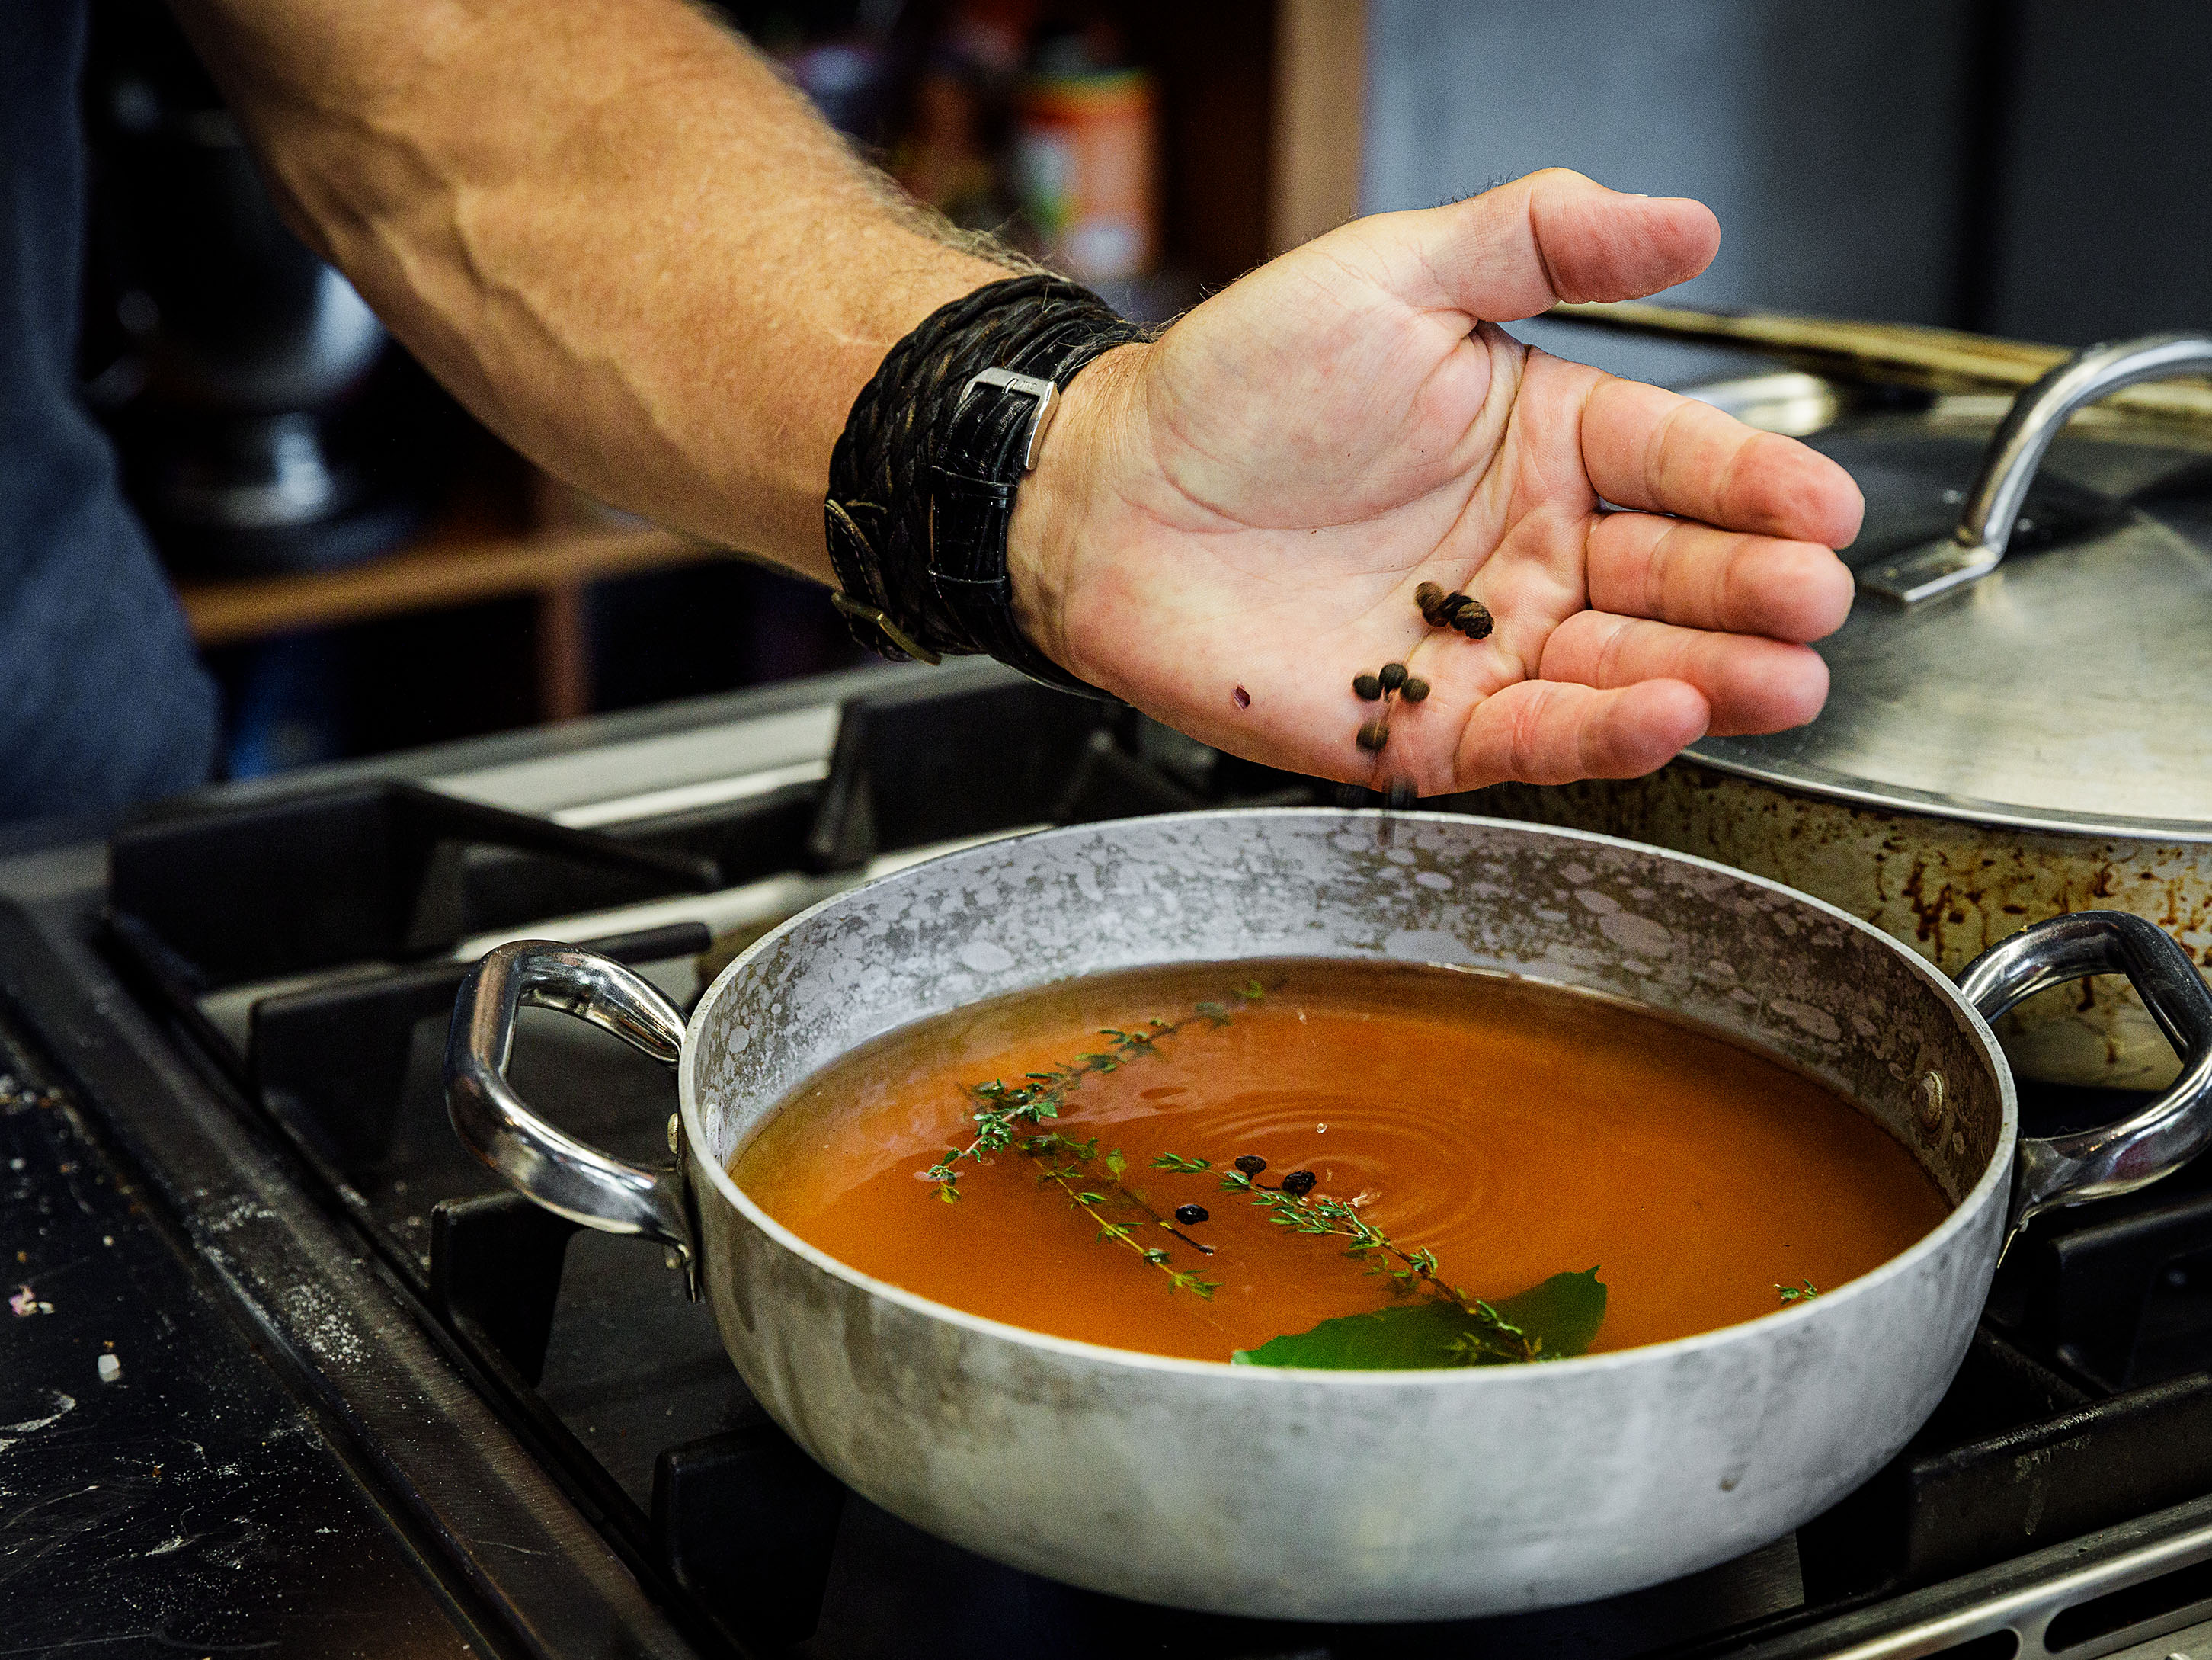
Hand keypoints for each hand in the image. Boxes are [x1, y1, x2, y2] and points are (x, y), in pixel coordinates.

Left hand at [1010, 169, 1863, 793]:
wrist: (1111, 494)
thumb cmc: (1236, 385)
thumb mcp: (1394, 274)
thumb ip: (1539, 242)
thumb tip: (1686, 221)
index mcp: (1545, 437)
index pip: (1679, 459)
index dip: (1756, 483)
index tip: (1823, 504)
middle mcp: (1534, 546)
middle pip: (1674, 576)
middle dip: (1753, 591)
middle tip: (1814, 598)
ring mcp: (1486, 641)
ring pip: (1625, 667)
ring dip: (1712, 674)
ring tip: (1783, 676)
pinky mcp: (1427, 728)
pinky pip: (1534, 735)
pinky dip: (1603, 734)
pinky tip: (1669, 714)